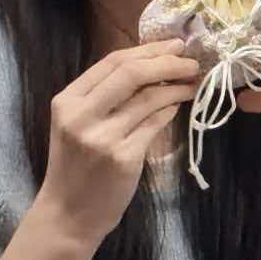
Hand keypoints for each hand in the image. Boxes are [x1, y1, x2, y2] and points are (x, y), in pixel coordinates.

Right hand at [32, 41, 207, 242]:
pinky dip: (171, 110)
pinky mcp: (124, 157)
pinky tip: (178, 106)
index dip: (148, 50)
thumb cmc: (76, 166)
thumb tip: (152, 63)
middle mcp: (81, 116)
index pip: (112, 62)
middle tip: (192, 61)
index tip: (174, 45)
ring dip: (177, 87)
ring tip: (193, 83)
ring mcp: (103, 137)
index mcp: (67, 101)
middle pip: (131, 73)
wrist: (69, 213)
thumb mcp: (76, 124)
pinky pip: (156, 124)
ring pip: (150, 98)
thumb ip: (104, 95)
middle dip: (167, 62)